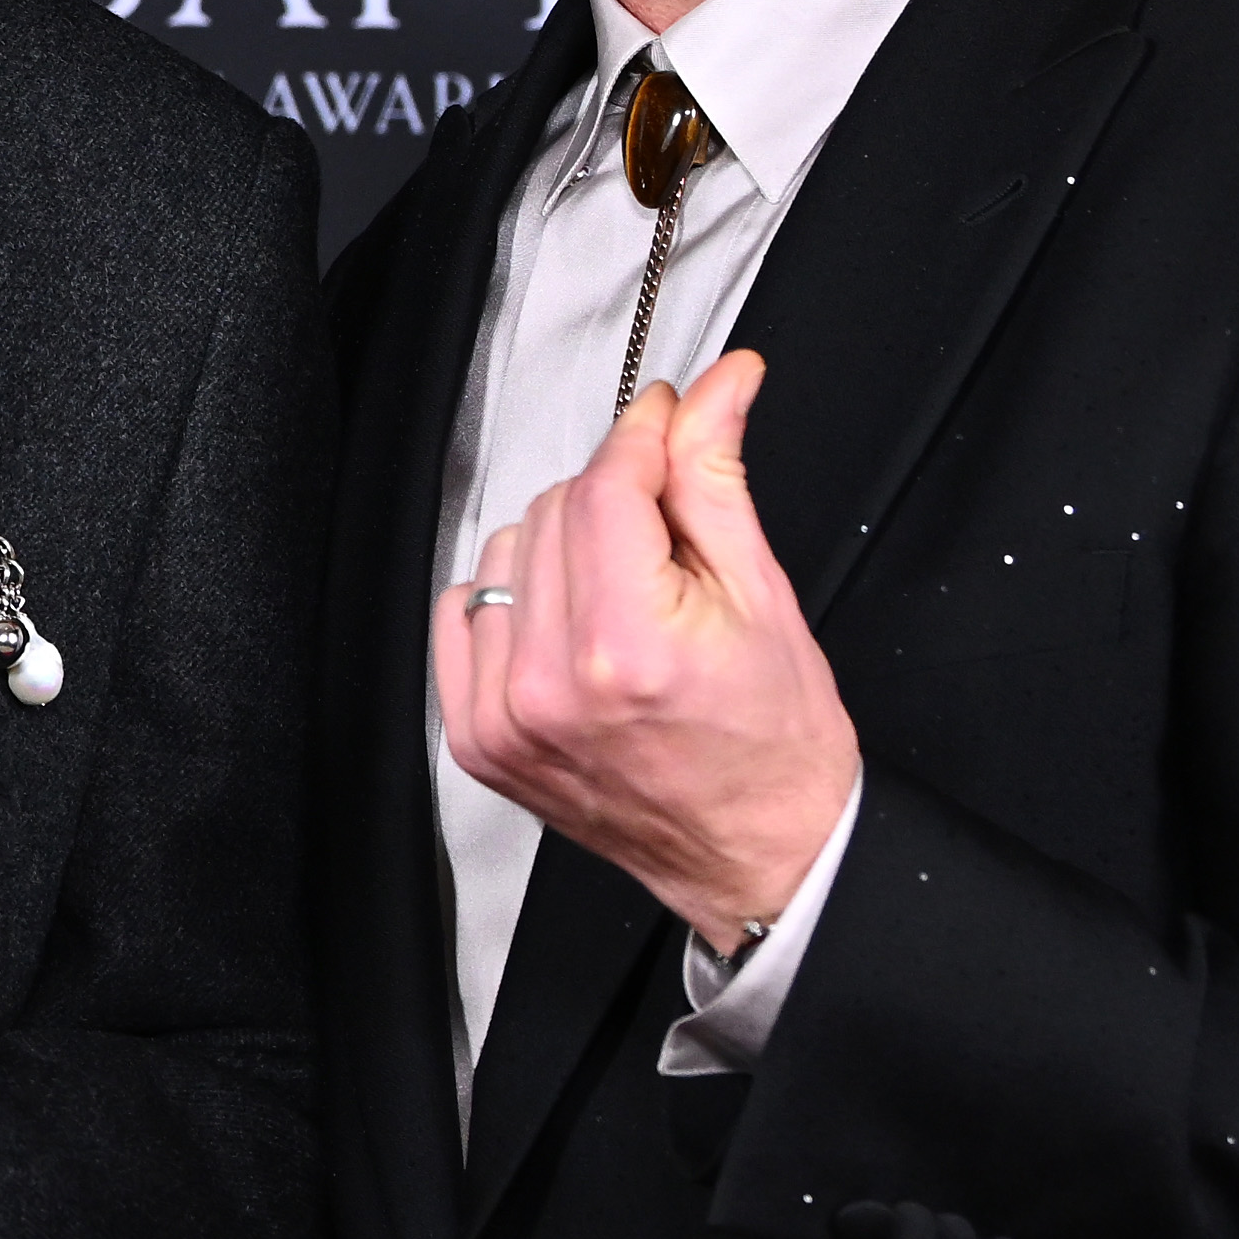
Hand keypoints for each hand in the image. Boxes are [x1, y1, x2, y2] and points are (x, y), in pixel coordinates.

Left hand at [435, 348, 860, 945]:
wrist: (759, 851)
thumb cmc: (774, 746)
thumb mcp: (765, 595)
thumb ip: (716, 477)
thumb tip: (715, 387)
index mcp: (626, 651)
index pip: (603, 486)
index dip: (643, 435)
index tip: (668, 418)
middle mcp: (550, 688)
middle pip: (554, 509)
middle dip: (618, 504)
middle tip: (674, 549)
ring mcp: (502, 718)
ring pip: (506, 553)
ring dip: (564, 552)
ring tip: (629, 601)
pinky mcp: (475, 739)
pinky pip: (465, 613)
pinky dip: (516, 604)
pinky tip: (574, 631)